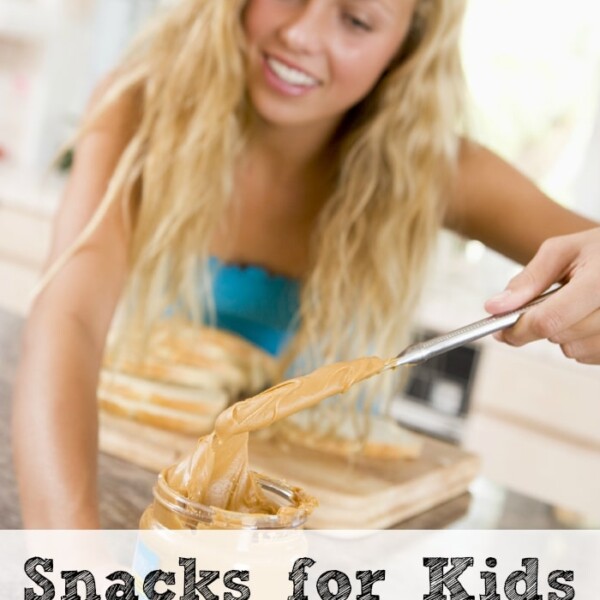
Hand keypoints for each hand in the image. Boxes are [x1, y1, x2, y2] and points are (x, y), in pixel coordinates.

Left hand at [484, 227, 599, 364]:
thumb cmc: (597, 251)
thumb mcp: (561, 252)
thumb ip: (528, 280)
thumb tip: (495, 307)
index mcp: (599, 280)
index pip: (550, 319)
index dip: (519, 329)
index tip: (501, 330)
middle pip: (560, 336)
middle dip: (542, 324)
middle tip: (550, 302)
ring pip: (575, 351)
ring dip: (564, 335)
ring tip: (575, 307)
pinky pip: (590, 357)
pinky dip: (581, 342)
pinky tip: (587, 319)